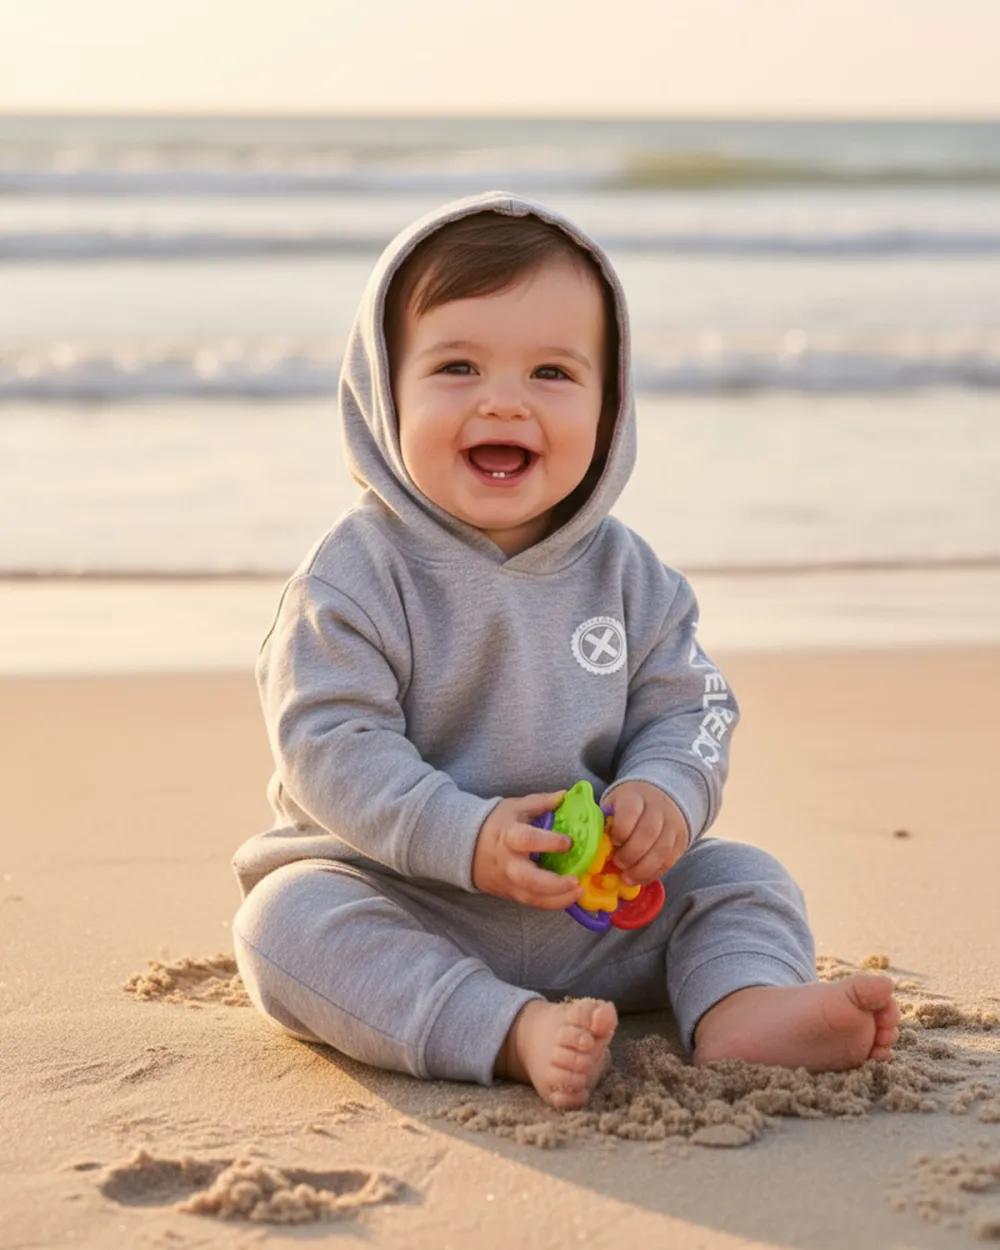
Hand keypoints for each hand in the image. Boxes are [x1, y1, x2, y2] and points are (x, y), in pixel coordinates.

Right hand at [472, 790, 584, 910]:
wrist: (466, 846)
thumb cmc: (495, 824)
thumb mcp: (515, 807)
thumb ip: (541, 802)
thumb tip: (565, 795)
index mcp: (509, 836)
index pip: (528, 840)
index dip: (550, 842)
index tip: (569, 842)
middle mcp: (509, 863)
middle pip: (530, 879)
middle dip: (555, 884)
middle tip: (576, 880)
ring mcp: (509, 882)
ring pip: (532, 897)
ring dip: (557, 899)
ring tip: (578, 893)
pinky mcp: (511, 894)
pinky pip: (532, 903)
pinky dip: (552, 903)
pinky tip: (568, 897)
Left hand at [605, 782, 687, 885]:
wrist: (662, 798)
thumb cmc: (630, 806)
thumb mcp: (614, 804)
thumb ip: (606, 822)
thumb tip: (594, 847)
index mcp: (635, 796)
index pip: (630, 810)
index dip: (620, 830)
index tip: (612, 841)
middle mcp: (657, 808)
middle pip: (648, 832)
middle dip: (631, 853)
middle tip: (618, 864)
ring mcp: (672, 825)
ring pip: (661, 849)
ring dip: (642, 869)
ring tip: (627, 878)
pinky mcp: (680, 842)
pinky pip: (669, 861)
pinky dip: (653, 873)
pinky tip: (639, 878)